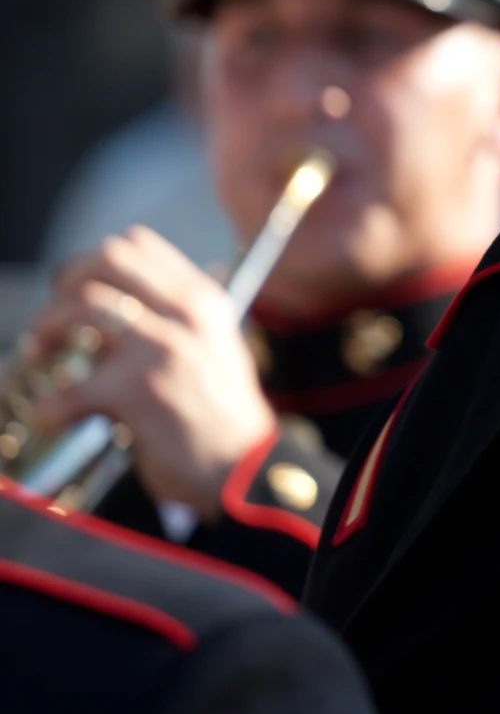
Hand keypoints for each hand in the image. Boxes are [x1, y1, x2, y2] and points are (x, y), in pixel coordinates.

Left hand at [32, 227, 276, 518]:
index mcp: (203, 300)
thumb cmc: (220, 418)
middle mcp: (187, 313)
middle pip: (108, 257)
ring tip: (40, 355)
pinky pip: (69, 388)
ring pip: (82, 304)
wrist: (243, 468)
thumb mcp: (209, 350)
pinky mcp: (140, 390)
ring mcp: (163, 347)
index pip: (137, 245)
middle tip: (53, 320)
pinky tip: (55, 417)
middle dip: (65, 282)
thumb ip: (167, 326)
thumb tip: (99, 324)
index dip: (90, 263)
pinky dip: (51, 406)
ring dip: (47, 328)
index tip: (73, 291)